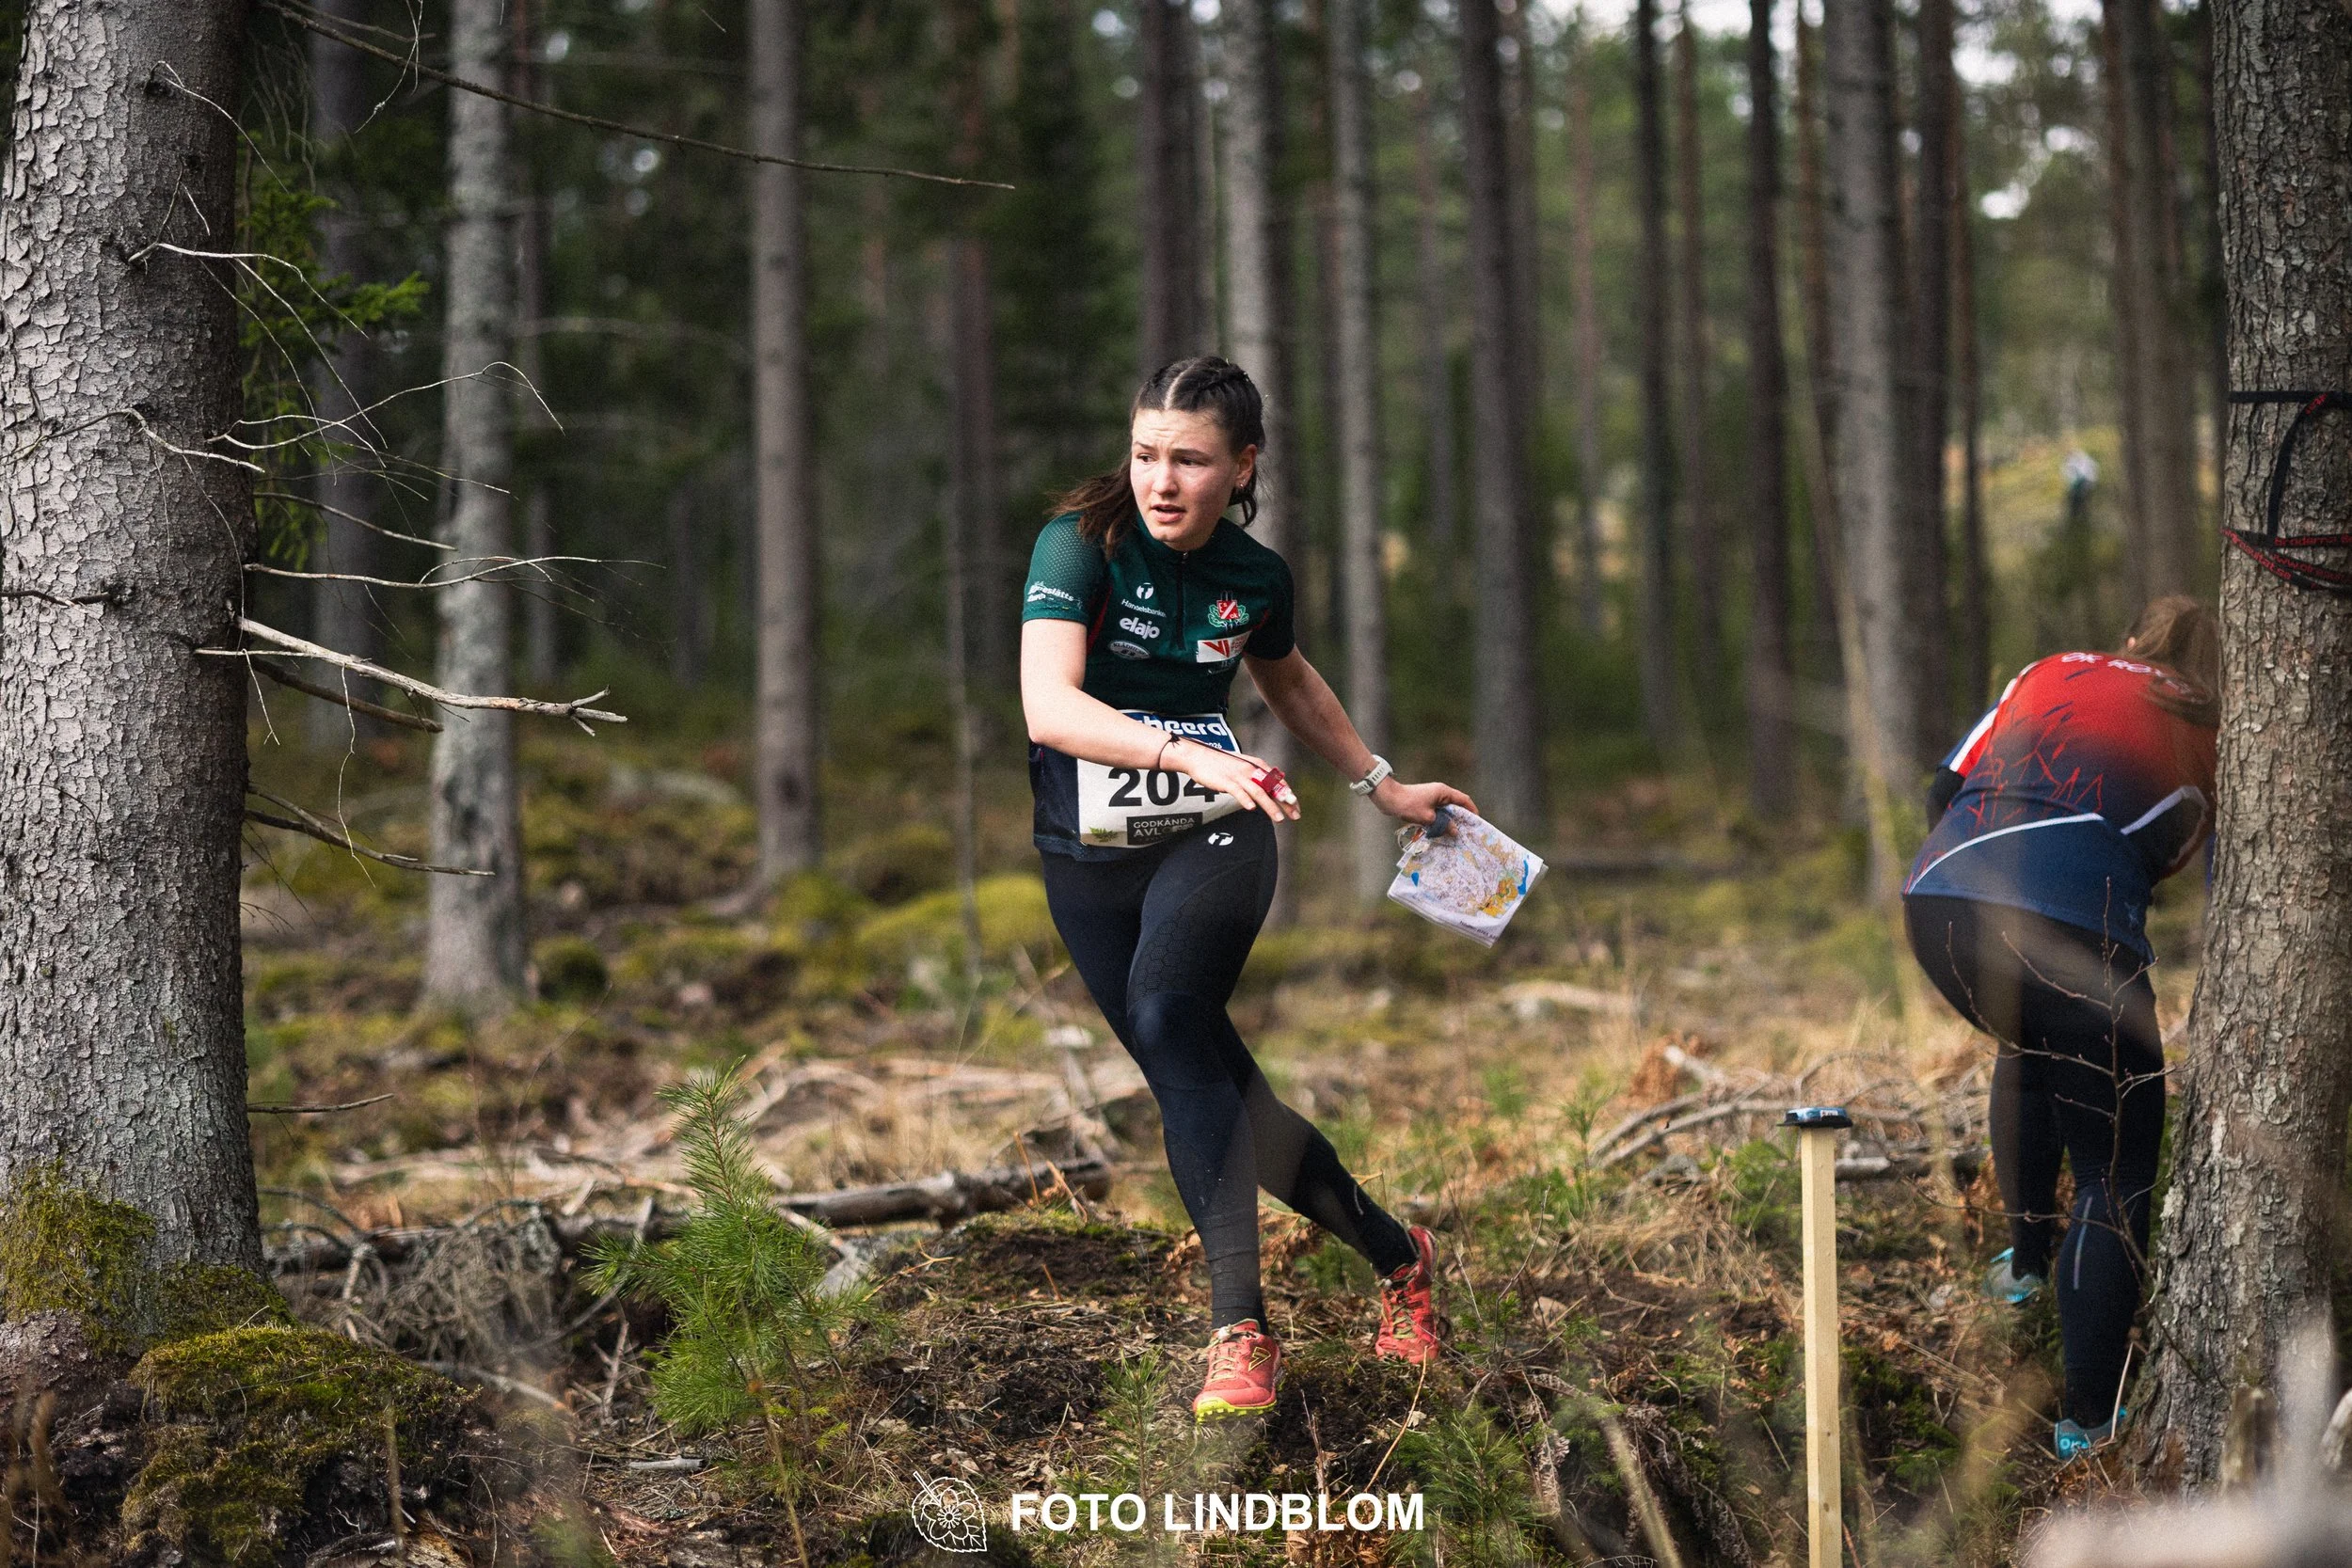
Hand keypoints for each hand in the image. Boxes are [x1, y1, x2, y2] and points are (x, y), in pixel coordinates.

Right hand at [1172, 740, 1299, 820]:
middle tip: (1296, 816)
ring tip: (1279, 819)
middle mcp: (1251, 770)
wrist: (1198, 756)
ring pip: (1258, 792)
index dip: (1289, 795)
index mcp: (1257, 766)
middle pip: (1272, 788)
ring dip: (1270, 806)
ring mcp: (1238, 775)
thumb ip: (1258, 774)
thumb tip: (1274, 782)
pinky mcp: (1225, 781)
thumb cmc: (1221, 763)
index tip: (1296, 808)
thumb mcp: (1244, 766)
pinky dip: (1245, 800)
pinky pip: (1238, 791)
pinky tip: (1252, 808)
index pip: (1278, 782)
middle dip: (1285, 803)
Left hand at [1370, 777, 1475, 825]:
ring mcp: (1432, 797)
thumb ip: (1443, 824)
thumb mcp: (1428, 818)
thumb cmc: (1409, 805)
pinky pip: (1438, 811)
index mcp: (1444, 792)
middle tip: (1467, 831)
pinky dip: (1441, 820)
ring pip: (1446, 810)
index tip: (1477, 822)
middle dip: (1462, 818)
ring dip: (1450, 820)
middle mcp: (1440, 792)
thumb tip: (1455, 831)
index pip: (1464, 800)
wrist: (1389, 799)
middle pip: (1456, 805)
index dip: (1472, 810)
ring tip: (1455, 833)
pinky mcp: (1426, 802)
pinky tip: (1442, 830)